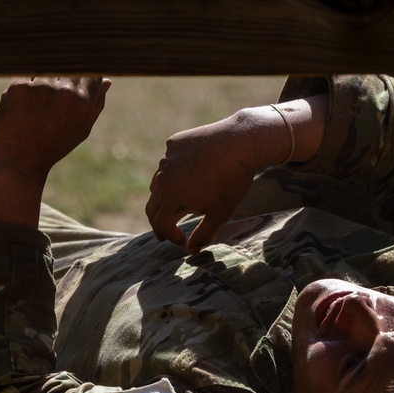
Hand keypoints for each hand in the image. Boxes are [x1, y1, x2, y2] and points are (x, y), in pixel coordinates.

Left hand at [0, 76, 110, 228]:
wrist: (19, 163)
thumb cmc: (53, 146)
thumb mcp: (81, 129)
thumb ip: (96, 104)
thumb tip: (107, 80)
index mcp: (83, 102)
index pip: (90, 70)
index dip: (83, 72)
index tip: (76, 79)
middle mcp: (63, 93)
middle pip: (67, 65)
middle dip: (61, 75)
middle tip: (50, 97)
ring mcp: (39, 88)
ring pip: (46, 68)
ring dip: (42, 80)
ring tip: (36, 106)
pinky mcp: (17, 87)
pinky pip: (25, 74)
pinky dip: (24, 85)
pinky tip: (22, 106)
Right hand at [145, 94, 327, 252]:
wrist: (240, 141)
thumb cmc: (232, 181)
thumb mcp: (221, 213)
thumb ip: (204, 234)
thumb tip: (190, 251)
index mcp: (171, 197)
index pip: (159, 223)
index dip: (169, 235)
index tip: (182, 240)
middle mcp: (163, 178)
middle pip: (153, 205)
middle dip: (159, 221)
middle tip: (166, 231)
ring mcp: (166, 158)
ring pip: (158, 182)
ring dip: (164, 197)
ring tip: (177, 203)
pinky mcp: (174, 143)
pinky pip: (168, 162)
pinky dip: (174, 173)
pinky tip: (189, 174)